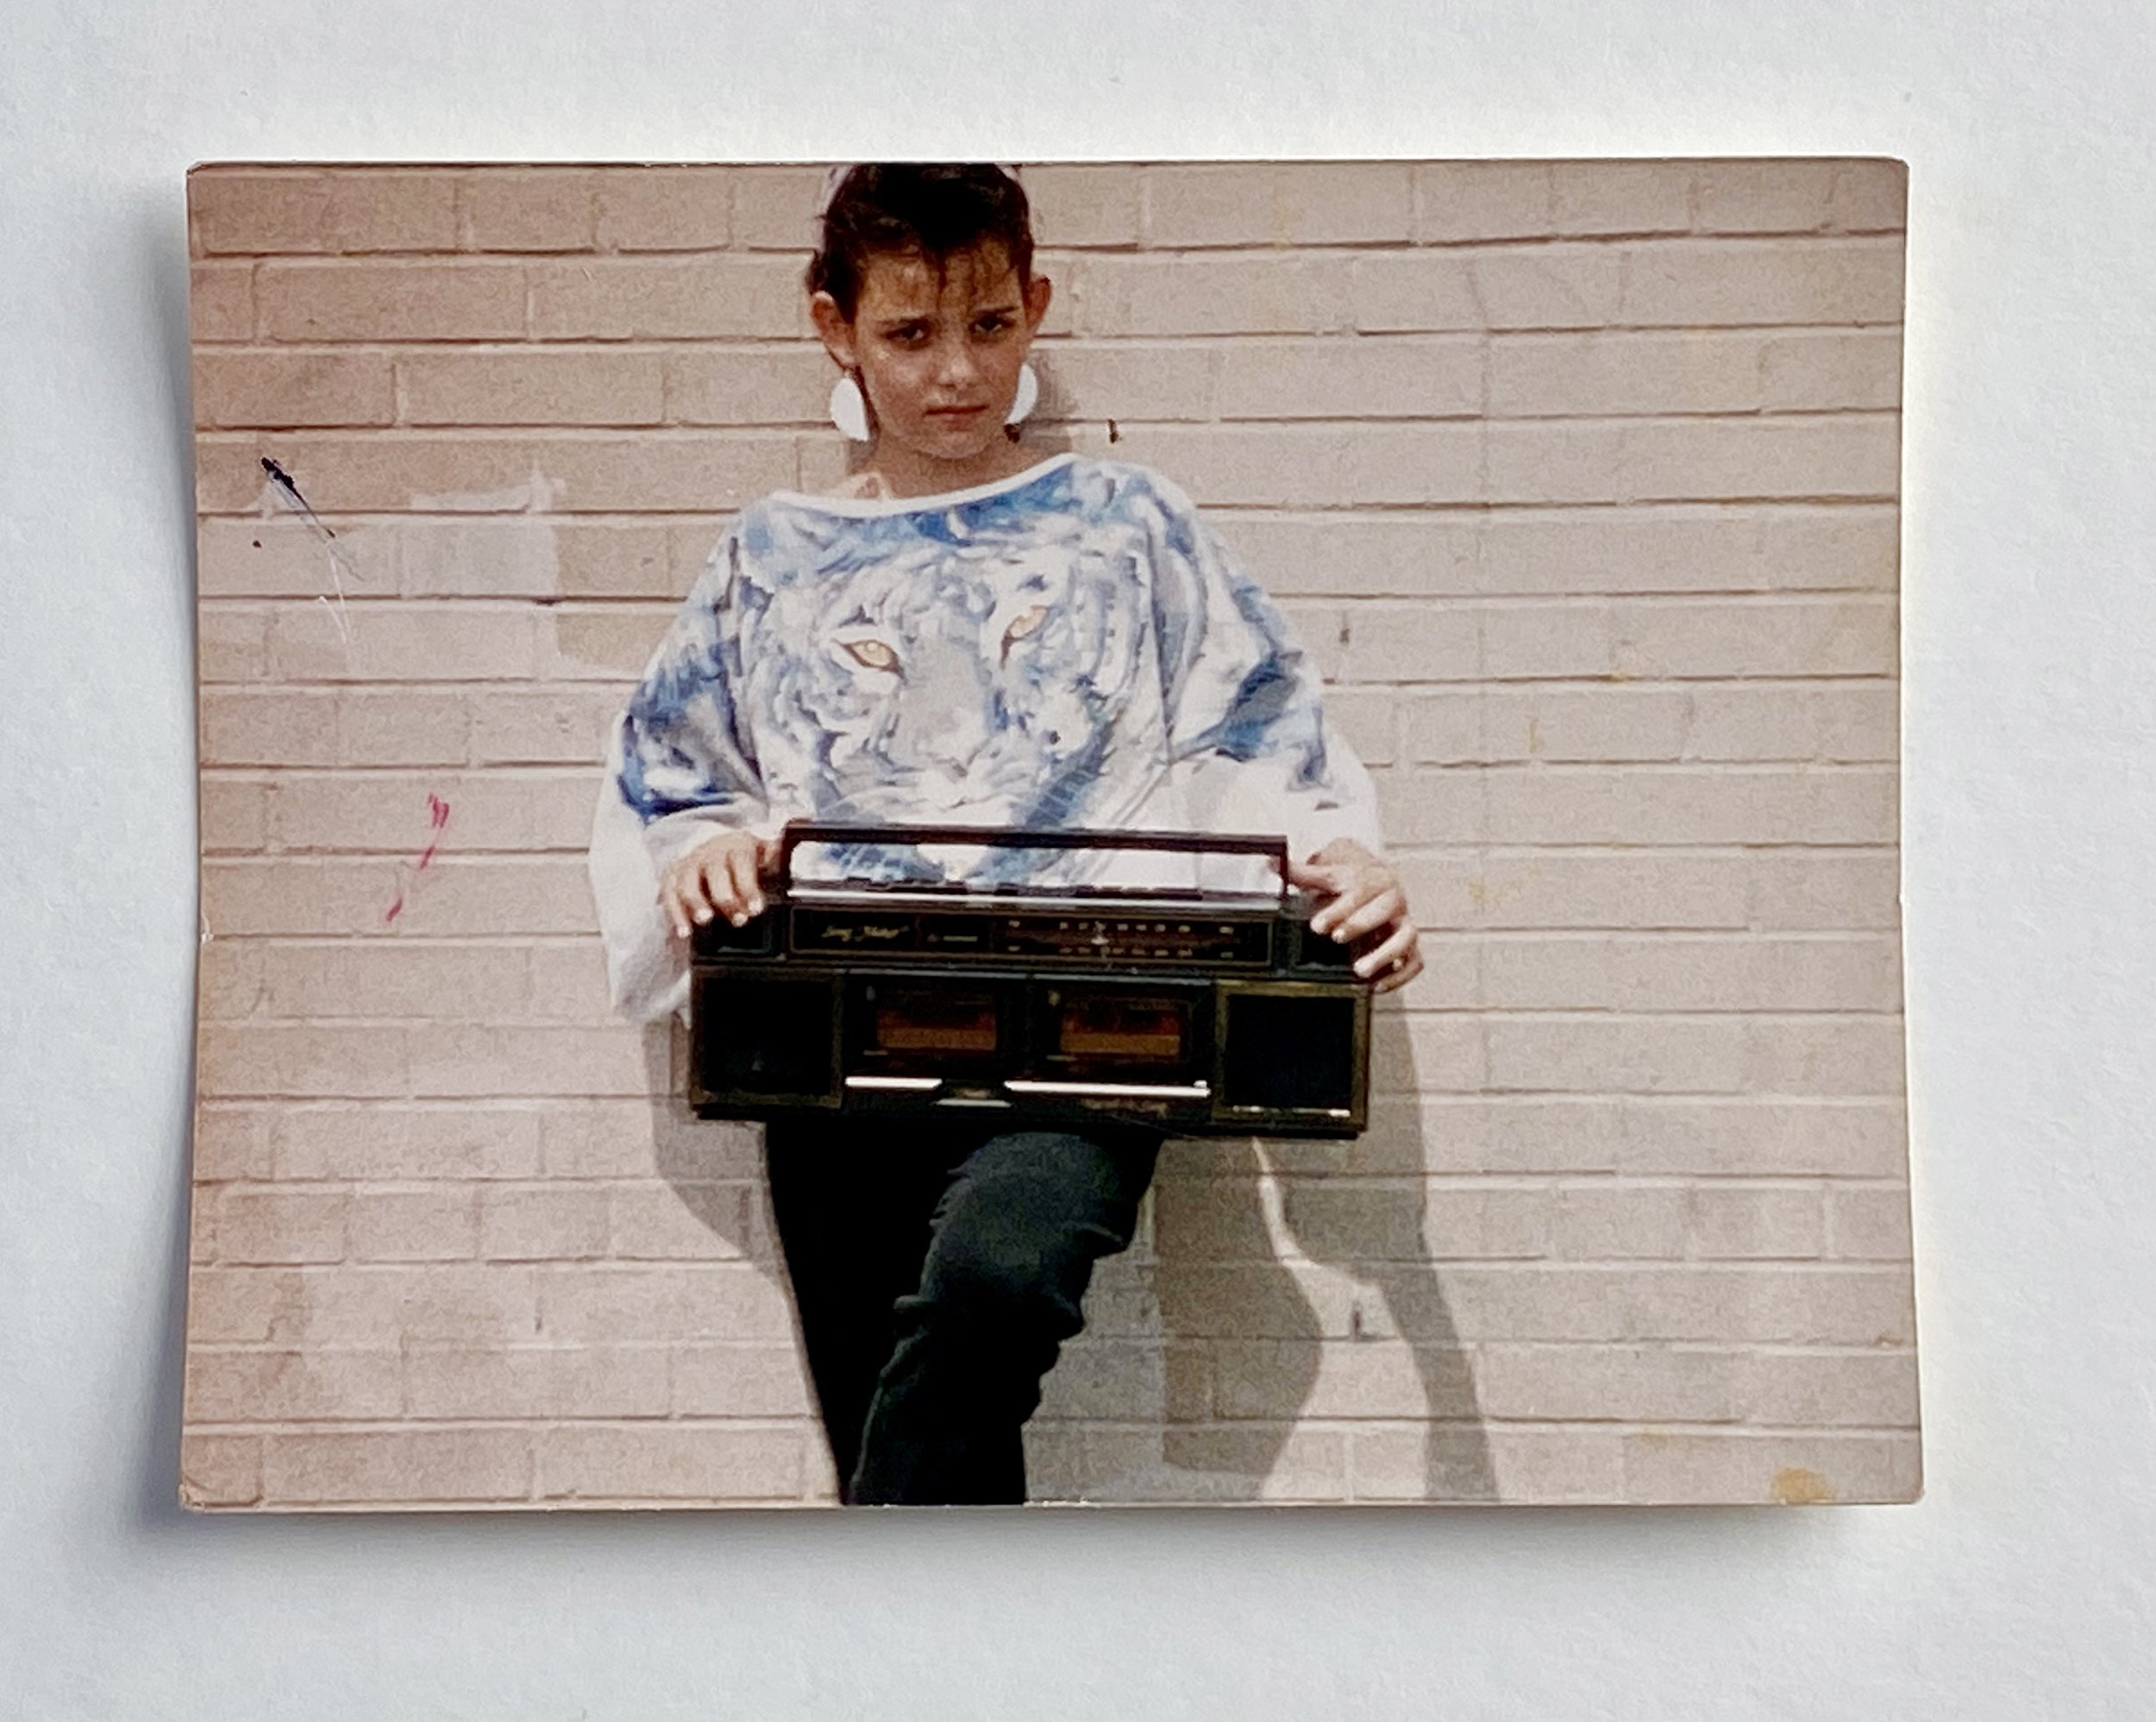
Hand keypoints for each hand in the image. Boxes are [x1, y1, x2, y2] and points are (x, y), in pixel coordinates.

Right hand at [661, 830, 779, 938]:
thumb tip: (795, 833)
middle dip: (725, 897)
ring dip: (696, 902)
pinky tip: (684, 931)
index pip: (741, 860)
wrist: (717, 855)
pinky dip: (676, 913)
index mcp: (738, 845)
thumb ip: (778, 853)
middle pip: (714, 871)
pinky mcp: (672, 878)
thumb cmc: (744, 862)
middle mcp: (711, 852)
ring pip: (688, 881)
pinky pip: (669, 894)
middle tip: (738, 919)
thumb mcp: (765, 856)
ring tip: (705, 920)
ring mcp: (690, 864)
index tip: (755, 909)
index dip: (747, 885)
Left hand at [1286, 839, 1423, 994]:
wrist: (1376, 883)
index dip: (1340, 909)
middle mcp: (1394, 900)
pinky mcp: (1409, 946)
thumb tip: (1272, 864)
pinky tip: (1377, 986)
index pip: (1361, 891)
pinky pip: (1414, 962)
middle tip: (1336, 938)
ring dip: (1385, 954)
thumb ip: (1301, 873)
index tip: (1318, 925)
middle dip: (1361, 924)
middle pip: (1387, 910)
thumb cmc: (1351, 882)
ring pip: (1407, 937)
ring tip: (1359, 971)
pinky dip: (1400, 976)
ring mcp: (1403, 923)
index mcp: (1374, 880)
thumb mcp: (1327, 875)